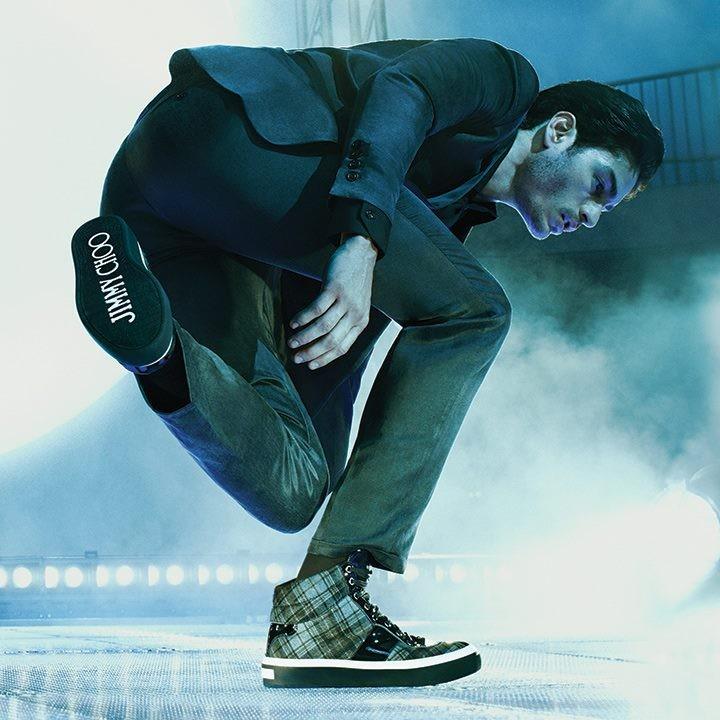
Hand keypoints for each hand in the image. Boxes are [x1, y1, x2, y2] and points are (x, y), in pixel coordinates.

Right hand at [287, 234, 376, 368]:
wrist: (361, 254)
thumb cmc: (355, 282)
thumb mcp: (356, 306)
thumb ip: (345, 322)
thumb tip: (323, 340)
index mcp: (360, 323)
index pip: (342, 348)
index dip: (325, 359)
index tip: (310, 365)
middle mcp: (355, 315)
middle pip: (331, 341)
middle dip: (312, 352)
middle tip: (296, 357)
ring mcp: (345, 302)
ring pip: (323, 327)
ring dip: (305, 337)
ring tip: (291, 342)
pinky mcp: (335, 289)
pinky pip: (317, 309)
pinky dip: (303, 318)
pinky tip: (294, 323)